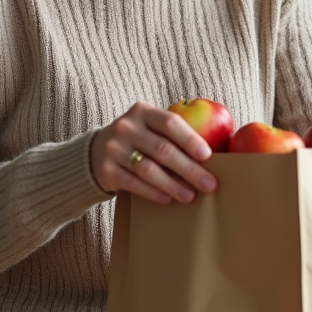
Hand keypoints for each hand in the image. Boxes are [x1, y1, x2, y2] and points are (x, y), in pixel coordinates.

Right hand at [90, 101, 218, 203]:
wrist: (95, 152)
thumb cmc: (138, 141)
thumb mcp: (150, 128)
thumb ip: (174, 134)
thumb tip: (216, 153)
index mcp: (142, 111)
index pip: (170, 122)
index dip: (190, 139)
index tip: (208, 156)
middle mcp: (126, 126)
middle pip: (162, 149)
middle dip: (189, 169)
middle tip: (209, 184)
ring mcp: (113, 148)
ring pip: (148, 169)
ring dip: (173, 184)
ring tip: (190, 196)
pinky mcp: (106, 170)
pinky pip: (133, 184)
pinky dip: (153, 192)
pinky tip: (168, 199)